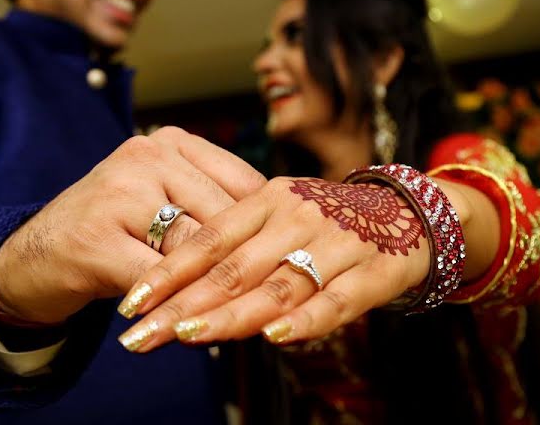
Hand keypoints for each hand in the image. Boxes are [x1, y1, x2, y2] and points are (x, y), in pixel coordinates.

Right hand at [0, 127, 266, 325]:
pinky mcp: (96, 239)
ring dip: (222, 291)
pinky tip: (193, 327)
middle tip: (281, 302)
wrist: (32, 256)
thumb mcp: (164, 201)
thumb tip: (285, 234)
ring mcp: (118, 194)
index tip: (295, 264)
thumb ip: (213, 205)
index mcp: (172, 142)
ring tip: (248, 320)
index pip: (244, 185)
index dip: (271, 231)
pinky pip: (157, 281)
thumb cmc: (114, 231)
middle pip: (225, 220)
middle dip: (252, 266)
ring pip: (196, 250)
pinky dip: (178, 308)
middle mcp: (146, 155)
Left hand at [115, 176, 430, 350]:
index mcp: (266, 201)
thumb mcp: (278, 220)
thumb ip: (238, 251)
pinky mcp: (372, 270)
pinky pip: (336, 299)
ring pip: (276, 285)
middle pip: (232, 268)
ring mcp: (334, 243)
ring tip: (189, 337)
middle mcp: (295, 218)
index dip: (167, 272)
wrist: (408, 212)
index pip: (208, 239)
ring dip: (231, 314)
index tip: (131, 304)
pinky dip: (306, 319)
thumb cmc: (325, 223)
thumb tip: (180, 296)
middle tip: (141, 335)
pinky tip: (275, 337)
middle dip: (183, 305)